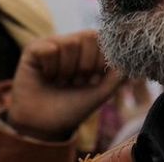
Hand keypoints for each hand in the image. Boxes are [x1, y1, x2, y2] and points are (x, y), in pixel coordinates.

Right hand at [6, 29, 123, 141]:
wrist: (44, 126)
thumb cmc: (72, 108)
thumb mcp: (100, 93)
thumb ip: (117, 76)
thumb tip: (130, 60)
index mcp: (88, 51)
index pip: (103, 38)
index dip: (100, 61)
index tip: (92, 80)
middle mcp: (70, 43)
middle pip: (88, 37)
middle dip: (86, 66)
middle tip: (75, 82)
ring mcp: (52, 44)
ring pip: (70, 43)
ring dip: (67, 70)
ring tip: (60, 82)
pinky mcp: (33, 49)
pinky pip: (49, 49)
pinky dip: (50, 69)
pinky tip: (46, 78)